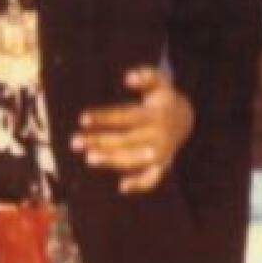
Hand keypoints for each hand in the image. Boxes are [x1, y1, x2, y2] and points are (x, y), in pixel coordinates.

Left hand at [70, 67, 194, 193]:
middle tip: (75, 142)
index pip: (124, 117)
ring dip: (110, 160)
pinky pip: (153, 178)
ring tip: (88, 158)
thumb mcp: (159, 81)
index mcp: (154, 115)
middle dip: (99, 141)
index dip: (104, 117)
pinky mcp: (163, 165)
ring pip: (132, 159)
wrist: (186, 118)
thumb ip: (145, 75)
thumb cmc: (163, 97)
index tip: (82, 119)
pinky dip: (140, 184)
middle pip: (124, 140)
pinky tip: (122, 187)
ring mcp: (161, 153)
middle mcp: (158, 136)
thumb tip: (128, 77)